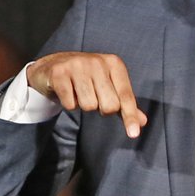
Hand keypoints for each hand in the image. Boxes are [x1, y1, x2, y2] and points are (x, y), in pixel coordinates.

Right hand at [26, 52, 146, 137]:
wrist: (53, 66)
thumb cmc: (86, 78)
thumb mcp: (108, 86)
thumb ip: (125, 104)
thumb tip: (142, 122)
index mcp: (114, 63)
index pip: (126, 96)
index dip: (130, 116)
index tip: (134, 134)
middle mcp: (98, 61)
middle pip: (109, 105)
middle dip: (101, 108)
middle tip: (93, 96)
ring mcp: (77, 65)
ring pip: (89, 105)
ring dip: (83, 105)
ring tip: (78, 92)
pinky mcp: (59, 73)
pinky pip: (70, 104)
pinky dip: (69, 104)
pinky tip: (67, 92)